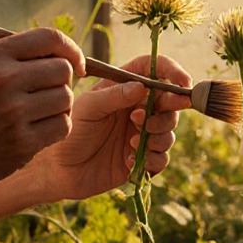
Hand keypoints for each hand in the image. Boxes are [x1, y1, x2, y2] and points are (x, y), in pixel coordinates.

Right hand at [0, 28, 85, 195]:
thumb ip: (14, 61)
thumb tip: (64, 56)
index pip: (50, 38)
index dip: (71, 49)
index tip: (75, 64)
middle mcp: (3, 79)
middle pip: (63, 71)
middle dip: (63, 83)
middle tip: (48, 96)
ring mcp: (12, 112)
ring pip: (65, 100)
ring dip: (59, 109)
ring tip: (37, 117)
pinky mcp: (19, 144)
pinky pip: (61, 128)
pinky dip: (55, 130)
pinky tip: (35, 133)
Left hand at [25, 54, 191, 201]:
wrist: (59, 171)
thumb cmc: (69, 132)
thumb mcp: (88, 108)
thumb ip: (114, 96)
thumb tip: (143, 87)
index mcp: (124, 89)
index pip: (155, 71)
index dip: (172, 72)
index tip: (183, 83)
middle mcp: (137, 109)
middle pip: (170, 104)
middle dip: (167, 112)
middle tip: (143, 122)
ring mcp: (141, 134)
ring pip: (169, 132)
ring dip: (158, 137)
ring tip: (132, 143)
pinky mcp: (142, 159)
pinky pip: (162, 158)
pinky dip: (152, 159)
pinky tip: (127, 161)